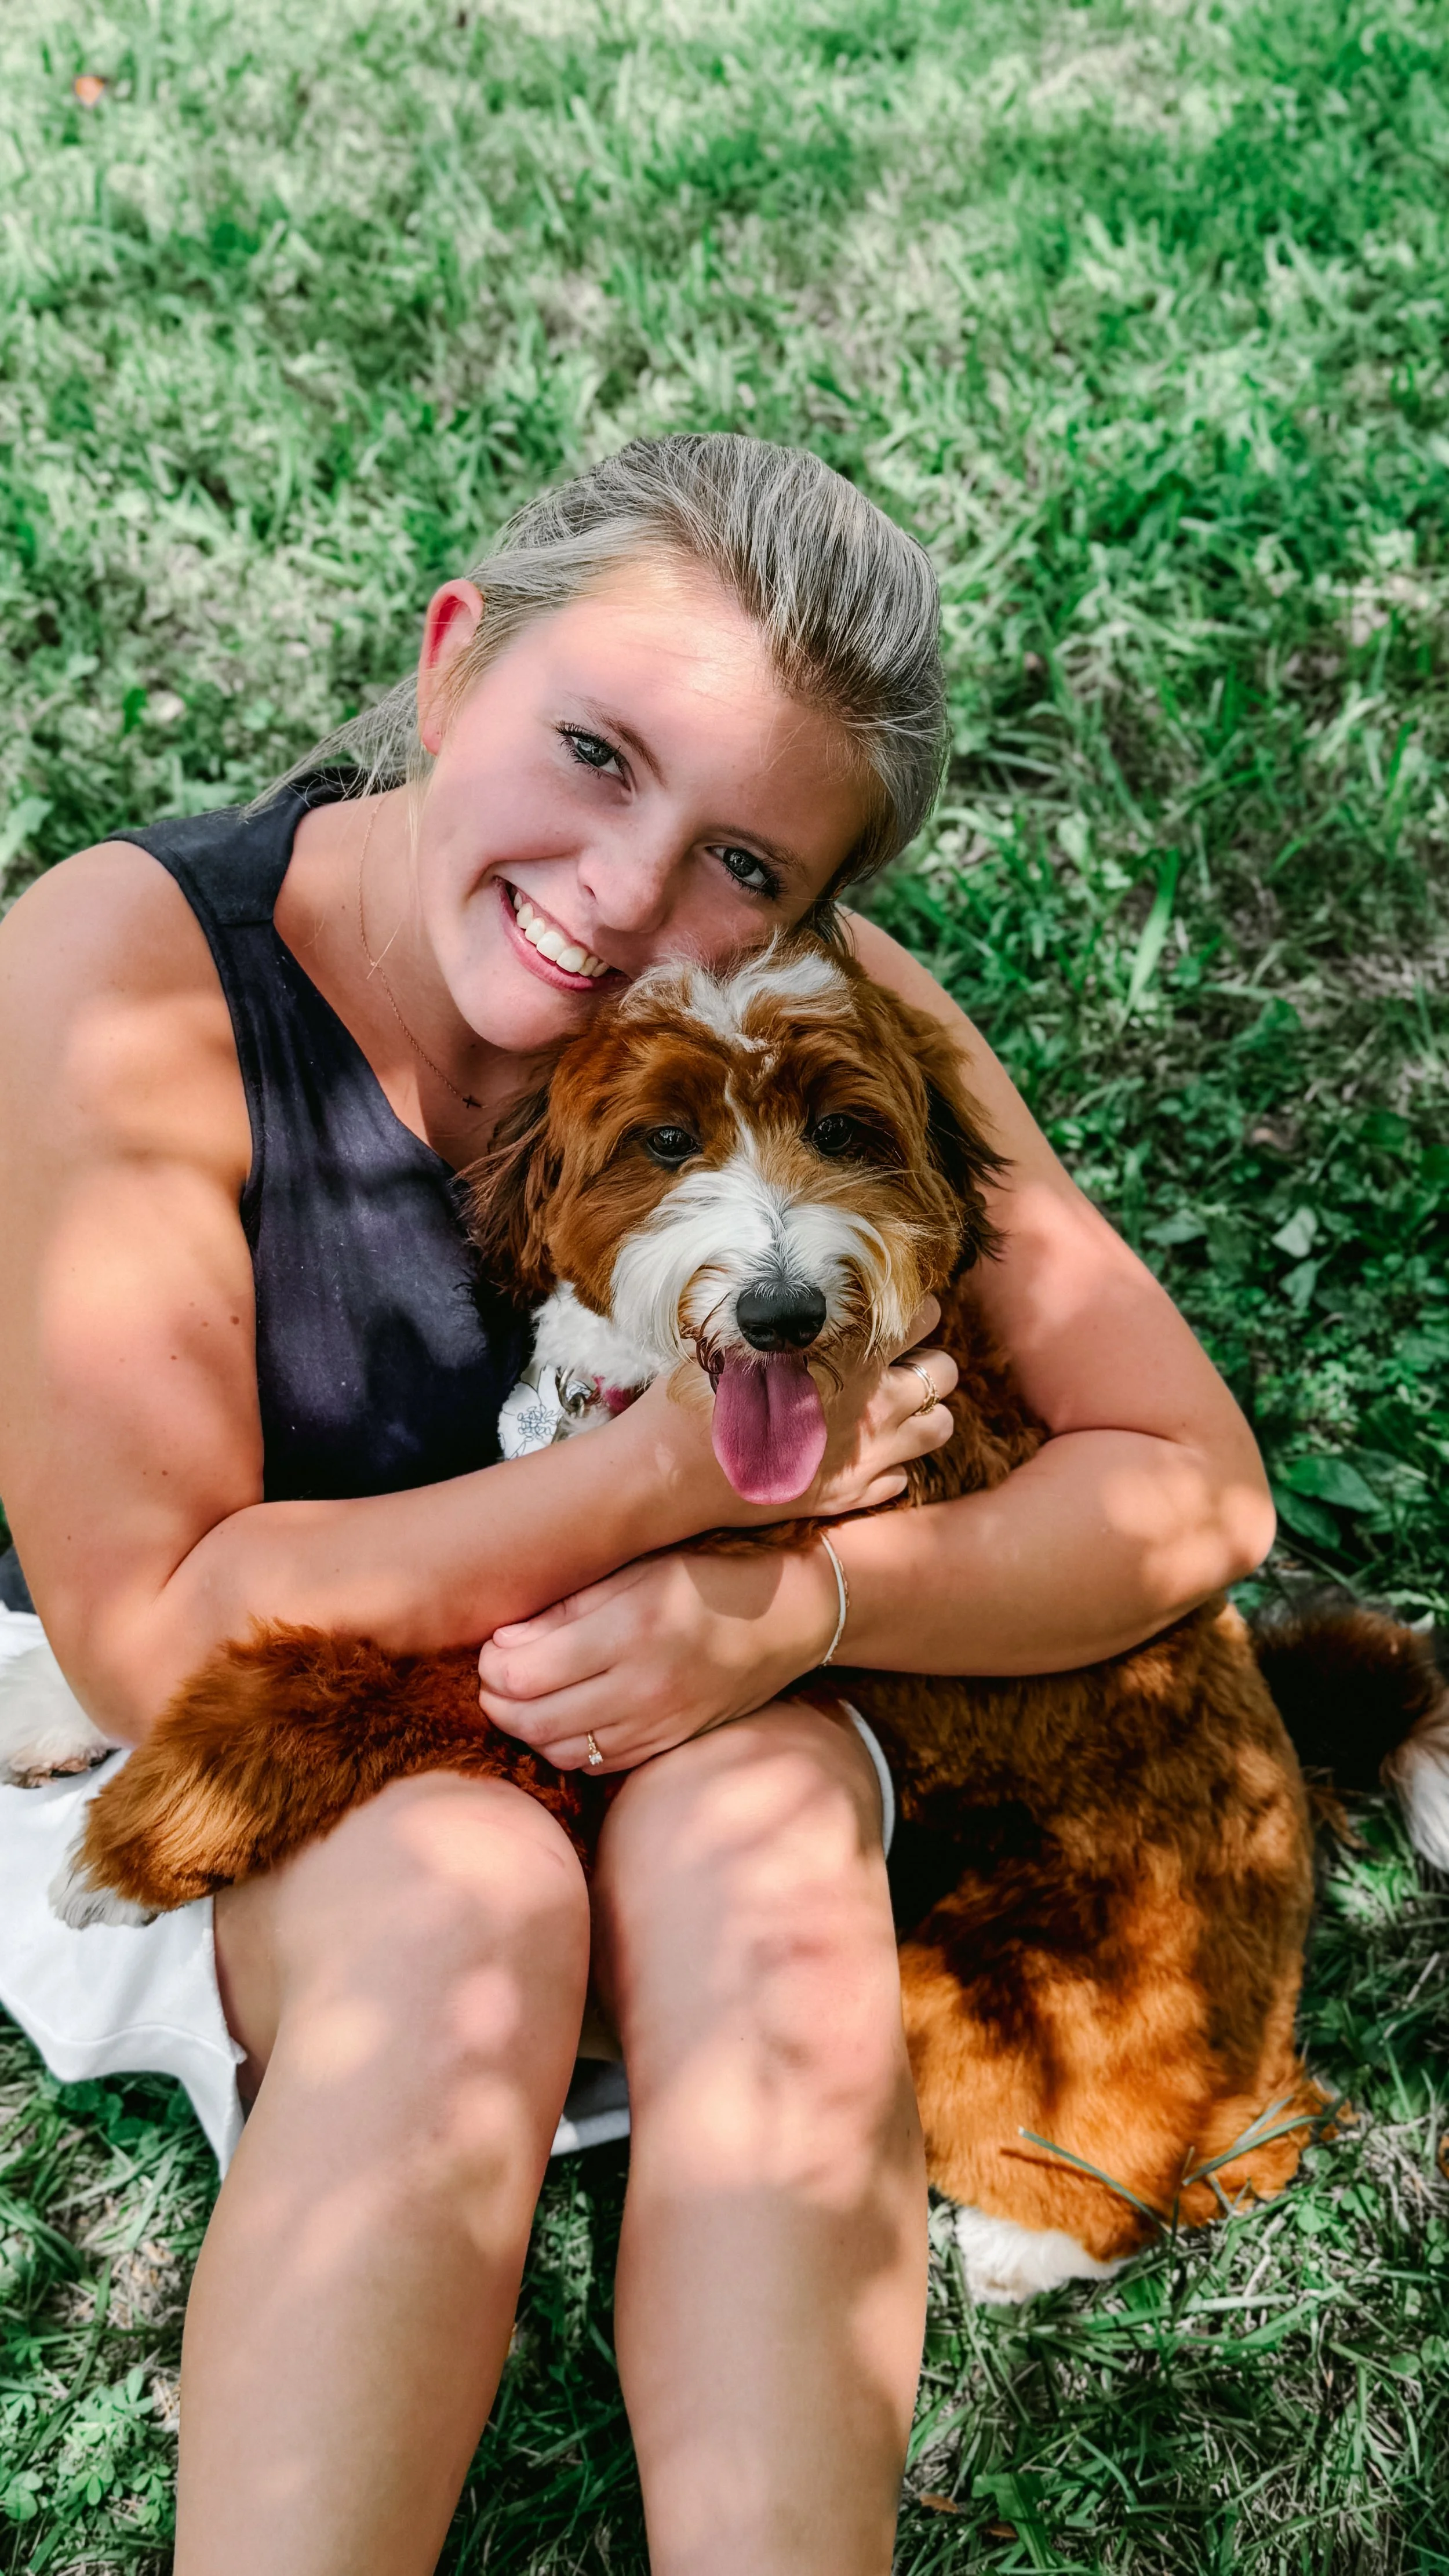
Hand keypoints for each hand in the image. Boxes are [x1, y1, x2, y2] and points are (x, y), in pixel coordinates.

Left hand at [476, 1543, 845, 1771]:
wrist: (788, 1616)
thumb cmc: (706, 1576)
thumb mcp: (634, 1569)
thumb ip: (566, 1607)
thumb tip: (502, 1642)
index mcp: (628, 1630)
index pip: (519, 1673)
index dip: (491, 1664)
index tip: (495, 1644)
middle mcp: (642, 1686)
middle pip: (530, 1720)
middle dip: (497, 1701)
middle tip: (496, 1676)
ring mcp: (657, 1723)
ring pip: (559, 1750)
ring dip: (528, 1728)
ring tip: (527, 1696)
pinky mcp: (668, 1745)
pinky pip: (597, 1764)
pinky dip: (568, 1747)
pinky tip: (567, 1717)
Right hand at [621, 1297, 958, 1536]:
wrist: (673, 1470)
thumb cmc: (699, 1390)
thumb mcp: (742, 1334)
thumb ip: (795, 1316)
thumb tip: (814, 1290)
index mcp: (851, 1353)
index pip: (921, 1316)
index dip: (914, 1311)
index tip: (898, 1314)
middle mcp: (873, 1402)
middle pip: (943, 1371)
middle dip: (926, 1361)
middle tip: (898, 1361)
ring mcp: (868, 1454)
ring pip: (940, 1426)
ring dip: (924, 1413)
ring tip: (895, 1408)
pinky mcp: (851, 1495)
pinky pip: (902, 1477)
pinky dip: (891, 1464)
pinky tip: (860, 1452)